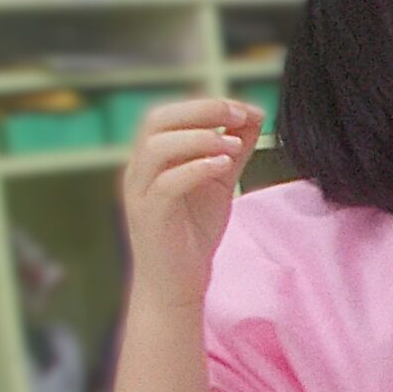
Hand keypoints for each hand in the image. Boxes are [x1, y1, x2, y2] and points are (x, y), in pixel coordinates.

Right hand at [122, 99, 259, 310]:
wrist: (176, 287)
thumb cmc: (193, 235)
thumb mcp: (219, 183)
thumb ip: (233, 150)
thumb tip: (254, 114)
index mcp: (152, 159)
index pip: (169, 114)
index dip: (206, 104)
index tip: (245, 109)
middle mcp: (139, 171)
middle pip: (156, 120)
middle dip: (200, 110)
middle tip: (238, 115)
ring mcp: (139, 193)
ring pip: (156, 148)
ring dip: (198, 138)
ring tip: (232, 145)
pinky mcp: (148, 216)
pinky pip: (166, 183)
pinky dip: (195, 168)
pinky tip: (224, 167)